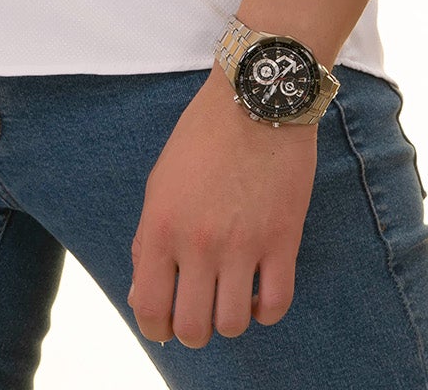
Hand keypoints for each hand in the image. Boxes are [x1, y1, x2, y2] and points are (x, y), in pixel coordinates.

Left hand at [127, 66, 316, 348]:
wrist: (255, 97)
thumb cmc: (203, 136)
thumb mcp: (160, 182)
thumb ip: (148, 240)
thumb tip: (144, 295)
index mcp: (161, 226)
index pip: (150, 309)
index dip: (155, 328)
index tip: (165, 324)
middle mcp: (199, 242)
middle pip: (193, 328)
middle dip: (192, 330)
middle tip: (199, 310)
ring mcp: (243, 243)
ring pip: (233, 324)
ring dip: (229, 319)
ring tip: (230, 296)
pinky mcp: (283, 239)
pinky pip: (276, 305)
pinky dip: (265, 310)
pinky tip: (258, 290)